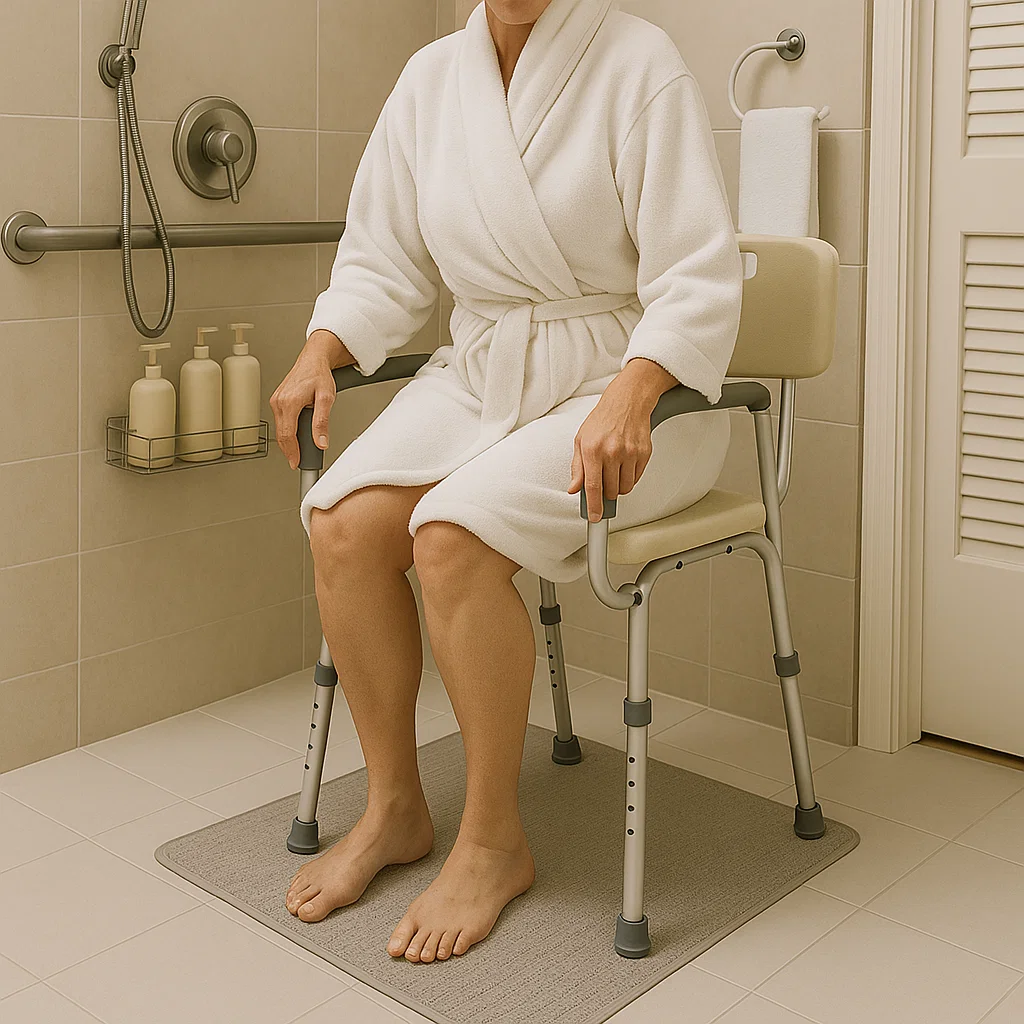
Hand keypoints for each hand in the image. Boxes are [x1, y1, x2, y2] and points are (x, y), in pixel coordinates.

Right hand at [270, 330, 351, 469]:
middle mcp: (279, 401)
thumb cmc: (320, 375)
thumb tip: (321, 442)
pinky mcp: (276, 400)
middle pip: (281, 435)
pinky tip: (295, 437)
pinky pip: (280, 421)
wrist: (314, 359)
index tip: (296, 463)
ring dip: (288, 441)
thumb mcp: (327, 398)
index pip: (287, 435)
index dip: (292, 452)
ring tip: (299, 452)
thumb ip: (322, 421)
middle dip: (289, 451)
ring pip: (280, 429)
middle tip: (298, 462)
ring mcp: (276, 400)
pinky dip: (287, 431)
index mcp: (289, 402)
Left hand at [568, 359, 676, 522]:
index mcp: (592, 449)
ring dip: (618, 487)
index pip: (593, 486)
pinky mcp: (644, 453)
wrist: (627, 402)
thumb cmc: (602, 420)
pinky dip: (629, 478)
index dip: (594, 506)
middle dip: (606, 493)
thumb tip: (574, 488)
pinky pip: (636, 478)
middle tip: (603, 482)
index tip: (595, 517)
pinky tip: (624, 464)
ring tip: (613, 471)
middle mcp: (612, 452)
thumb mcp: (580, 441)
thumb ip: (577, 468)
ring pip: (625, 487)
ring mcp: (630, 453)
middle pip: (611, 491)